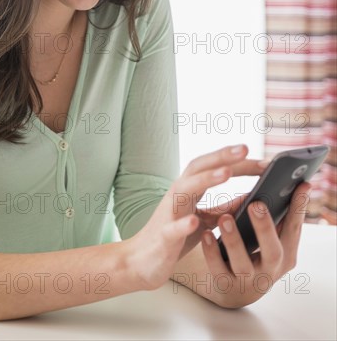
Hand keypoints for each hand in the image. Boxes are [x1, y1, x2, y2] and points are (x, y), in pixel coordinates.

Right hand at [126, 144, 266, 290]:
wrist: (142, 261)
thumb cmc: (176, 236)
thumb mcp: (206, 220)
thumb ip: (226, 208)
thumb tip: (255, 198)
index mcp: (190, 189)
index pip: (215, 167)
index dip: (239, 162)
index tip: (265, 162)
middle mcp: (178, 194)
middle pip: (199, 168)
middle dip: (221, 157)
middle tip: (245, 148)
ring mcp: (168, 213)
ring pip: (184, 189)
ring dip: (206, 179)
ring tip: (227, 173)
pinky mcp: (162, 236)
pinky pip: (171, 228)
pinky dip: (182, 223)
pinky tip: (194, 221)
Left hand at [198, 181, 311, 307]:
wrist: (235, 290)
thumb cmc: (256, 255)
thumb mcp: (272, 240)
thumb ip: (277, 218)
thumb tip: (290, 185)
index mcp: (285, 253)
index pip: (294, 229)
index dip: (298, 208)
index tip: (299, 185)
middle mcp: (270, 269)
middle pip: (272, 251)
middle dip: (264, 227)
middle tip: (255, 204)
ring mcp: (248, 280)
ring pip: (242, 263)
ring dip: (234, 240)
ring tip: (225, 218)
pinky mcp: (225, 284)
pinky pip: (218, 268)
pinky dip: (212, 251)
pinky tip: (206, 233)